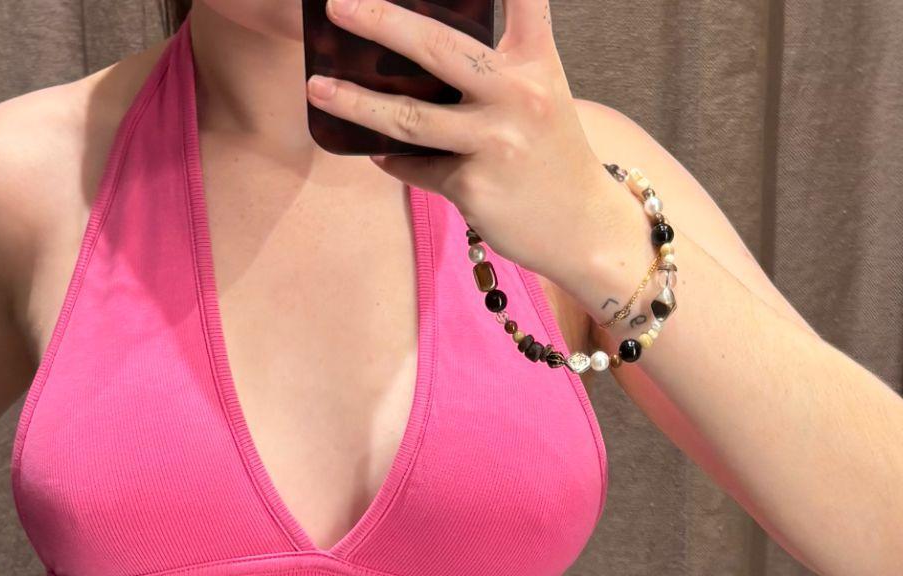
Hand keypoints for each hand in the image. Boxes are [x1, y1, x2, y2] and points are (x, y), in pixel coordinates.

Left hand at [305, 0, 629, 299]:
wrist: (583, 227)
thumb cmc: (551, 154)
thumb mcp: (541, 92)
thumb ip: (496, 62)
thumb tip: (414, 49)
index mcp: (535, 61)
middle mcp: (518, 94)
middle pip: (439, 49)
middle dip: (383, 23)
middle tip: (339, 7)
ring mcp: (494, 142)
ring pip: (410, 119)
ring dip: (356, 104)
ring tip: (319, 88)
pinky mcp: (473, 187)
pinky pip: (417, 167)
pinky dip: (393, 160)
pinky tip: (375, 153)